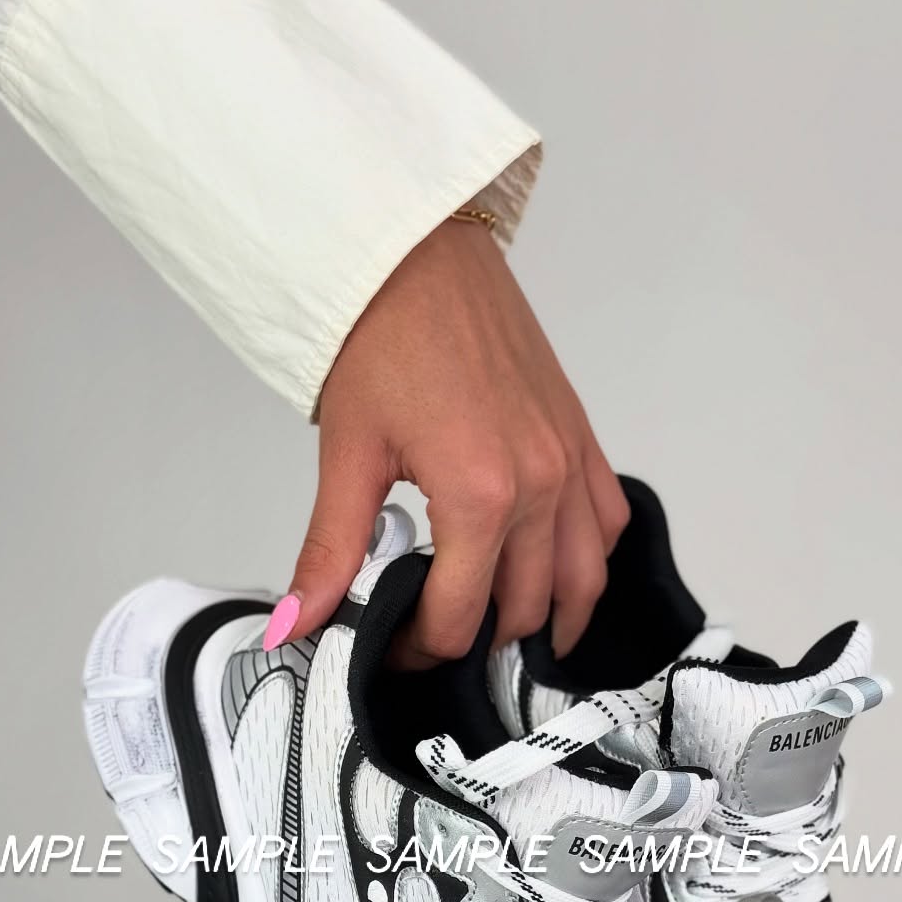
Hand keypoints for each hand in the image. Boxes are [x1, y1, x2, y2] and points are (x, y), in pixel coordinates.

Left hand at [263, 216, 628, 666]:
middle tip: (435, 639)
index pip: (461, 617)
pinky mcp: (580, 435)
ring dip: (548, 618)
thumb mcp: (348, 455)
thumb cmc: (380, 336)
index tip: (393, 649)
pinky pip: (605, 522)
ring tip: (509, 636)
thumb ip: (331, 551)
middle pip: (522, 609)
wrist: (416, 251)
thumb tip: (296, 622)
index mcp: (481, 495)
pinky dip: (587, 560)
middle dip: (478, 639)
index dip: (422, 650)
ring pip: (582, 579)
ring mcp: (569, 460)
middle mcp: (540, 484)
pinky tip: (555, 572)